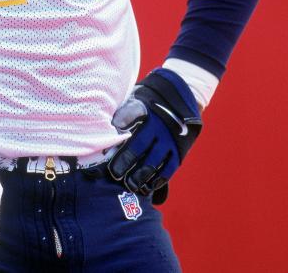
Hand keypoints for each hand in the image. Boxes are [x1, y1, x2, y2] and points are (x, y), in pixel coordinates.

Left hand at [108, 68, 201, 202]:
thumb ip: (123, 115)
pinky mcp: (178, 151)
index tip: (110, 138)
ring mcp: (169, 139)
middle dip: (125, 161)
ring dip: (141, 175)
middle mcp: (158, 125)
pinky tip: (147, 187)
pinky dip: (157, 180)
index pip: (130, 114)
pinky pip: (168, 169)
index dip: (120, 124)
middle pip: (139, 145)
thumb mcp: (136, 100)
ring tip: (130, 184)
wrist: (179, 101)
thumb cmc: (148, 104)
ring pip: (153, 161)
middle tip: (114, 174)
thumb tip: (108, 133)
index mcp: (145, 108)